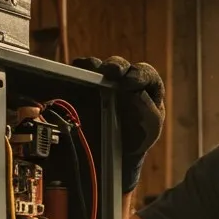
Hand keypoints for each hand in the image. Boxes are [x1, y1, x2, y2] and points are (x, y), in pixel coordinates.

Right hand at [71, 56, 164, 194]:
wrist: (113, 153)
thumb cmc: (136, 137)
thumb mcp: (150, 129)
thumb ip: (150, 113)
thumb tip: (137, 95)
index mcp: (143, 85)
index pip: (144, 73)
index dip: (138, 75)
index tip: (130, 83)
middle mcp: (121, 78)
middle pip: (118, 65)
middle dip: (115, 66)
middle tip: (110, 71)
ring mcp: (98, 81)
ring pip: (94, 67)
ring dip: (90, 68)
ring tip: (86, 75)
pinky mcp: (79, 87)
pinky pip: (74, 77)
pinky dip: (70, 75)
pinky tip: (69, 79)